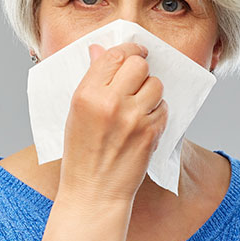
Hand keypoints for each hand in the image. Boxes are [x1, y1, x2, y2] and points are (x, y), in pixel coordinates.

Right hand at [57, 41, 167, 207]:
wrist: (94, 192)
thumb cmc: (81, 153)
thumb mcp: (76, 113)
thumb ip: (92, 80)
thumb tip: (100, 49)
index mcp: (86, 95)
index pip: (114, 55)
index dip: (129, 49)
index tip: (135, 51)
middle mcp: (111, 103)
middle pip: (139, 64)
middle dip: (140, 68)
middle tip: (137, 78)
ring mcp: (133, 119)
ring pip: (156, 85)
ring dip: (150, 91)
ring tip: (138, 106)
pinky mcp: (150, 133)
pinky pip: (163, 108)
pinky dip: (157, 112)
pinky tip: (143, 124)